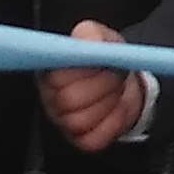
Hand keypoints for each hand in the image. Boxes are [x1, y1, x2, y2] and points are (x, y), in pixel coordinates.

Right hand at [42, 20, 146, 153]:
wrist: (124, 81)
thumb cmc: (105, 59)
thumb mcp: (102, 38)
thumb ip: (93, 34)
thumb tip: (89, 40)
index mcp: (49, 71)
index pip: (55, 77)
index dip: (84, 70)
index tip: (102, 62)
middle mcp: (50, 98)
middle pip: (69, 100)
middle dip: (102, 85)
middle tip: (116, 76)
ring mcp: (63, 121)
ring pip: (79, 121)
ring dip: (108, 104)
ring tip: (115, 91)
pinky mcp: (80, 139)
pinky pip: (93, 139)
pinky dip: (112, 123)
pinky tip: (115, 109)